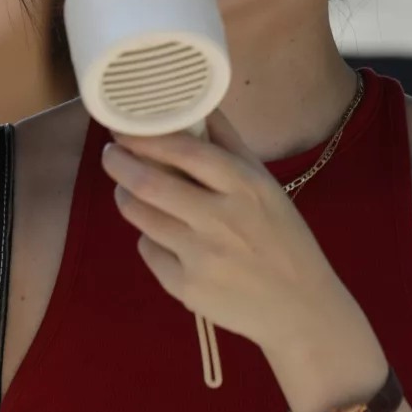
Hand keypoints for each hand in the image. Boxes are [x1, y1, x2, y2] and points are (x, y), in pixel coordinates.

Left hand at [101, 111, 376, 388]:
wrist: (300, 309)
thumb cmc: (281, 238)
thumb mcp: (265, 185)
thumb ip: (229, 144)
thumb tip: (198, 102)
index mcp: (245, 186)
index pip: (184, 150)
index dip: (145, 136)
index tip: (122, 126)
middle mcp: (222, 219)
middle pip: (149, 183)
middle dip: (119, 163)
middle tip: (110, 154)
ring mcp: (202, 257)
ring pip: (141, 217)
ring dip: (126, 198)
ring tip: (128, 191)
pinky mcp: (187, 288)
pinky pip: (149, 252)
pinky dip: (149, 239)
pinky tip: (164, 237)